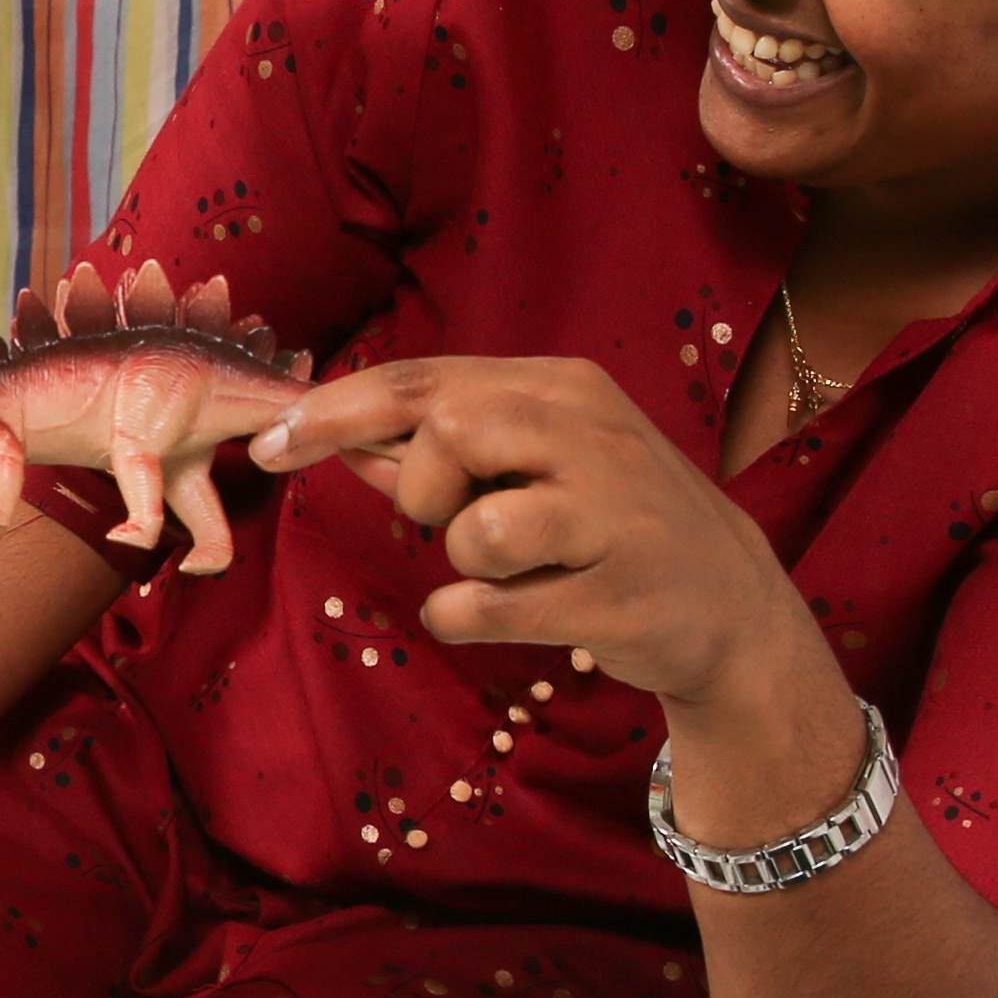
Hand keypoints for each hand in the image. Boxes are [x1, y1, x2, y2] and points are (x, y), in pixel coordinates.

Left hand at [246, 356, 815, 713]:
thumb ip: (434, 451)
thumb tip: (333, 438)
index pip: (425, 380)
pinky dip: (470, 617)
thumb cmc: (605, 527)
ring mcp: (614, 515)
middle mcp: (593, 436)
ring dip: (465, 561)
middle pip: (448, 429)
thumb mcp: (531, 466)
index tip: (265, 444)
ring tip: (518, 567)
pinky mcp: (617, 596)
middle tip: (453, 520)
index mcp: (563, 389)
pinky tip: (520, 611)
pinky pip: (485, 607)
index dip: (333, 411)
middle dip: (421, 487)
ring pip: (475, 529)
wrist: (732, 609)